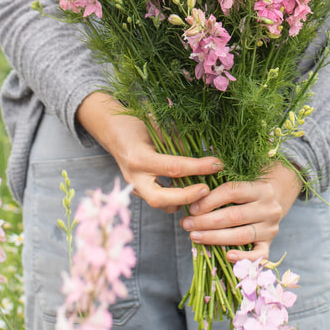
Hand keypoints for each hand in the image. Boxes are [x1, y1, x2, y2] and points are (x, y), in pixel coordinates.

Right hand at [75, 92, 222, 212]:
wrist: (111, 131)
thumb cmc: (135, 124)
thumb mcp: (157, 127)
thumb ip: (177, 141)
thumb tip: (203, 152)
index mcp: (139, 157)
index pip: (173, 167)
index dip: (198, 167)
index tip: (217, 164)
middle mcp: (135, 177)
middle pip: (161, 199)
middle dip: (187, 197)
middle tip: (207, 189)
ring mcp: (134, 187)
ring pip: (160, 205)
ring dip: (183, 202)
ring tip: (202, 192)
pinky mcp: (138, 191)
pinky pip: (159, 201)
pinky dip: (175, 199)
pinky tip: (190, 191)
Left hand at [180, 162, 304, 262]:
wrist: (277, 198)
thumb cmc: (251, 189)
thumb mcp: (242, 178)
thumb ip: (222, 181)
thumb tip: (192, 190)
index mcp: (261, 188)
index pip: (232, 192)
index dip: (209, 200)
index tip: (191, 207)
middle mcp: (269, 208)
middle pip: (234, 216)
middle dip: (206, 221)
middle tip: (186, 223)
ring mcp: (271, 227)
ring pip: (242, 235)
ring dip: (215, 237)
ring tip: (194, 236)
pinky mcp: (270, 243)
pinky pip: (258, 255)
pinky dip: (243, 257)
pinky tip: (227, 256)